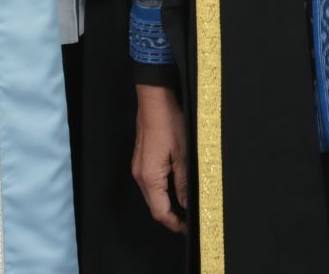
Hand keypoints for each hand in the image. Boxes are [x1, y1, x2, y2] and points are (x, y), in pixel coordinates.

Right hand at [132, 83, 188, 233]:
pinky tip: (177, 187)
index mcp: (150, 177)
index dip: (174, 223)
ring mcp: (139, 168)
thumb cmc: (169, 122)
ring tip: (186, 205)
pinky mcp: (141, 160)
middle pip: (155, 206)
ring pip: (153, 195)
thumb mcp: (183, 153)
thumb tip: (186, 204)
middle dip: (171, 216)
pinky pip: (151, 183)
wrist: (154, 100)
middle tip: (190, 219)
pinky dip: (163, 190)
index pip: (160, 212)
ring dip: (167, 203)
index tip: (189, 228)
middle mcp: (140, 175)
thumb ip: (183, 182)